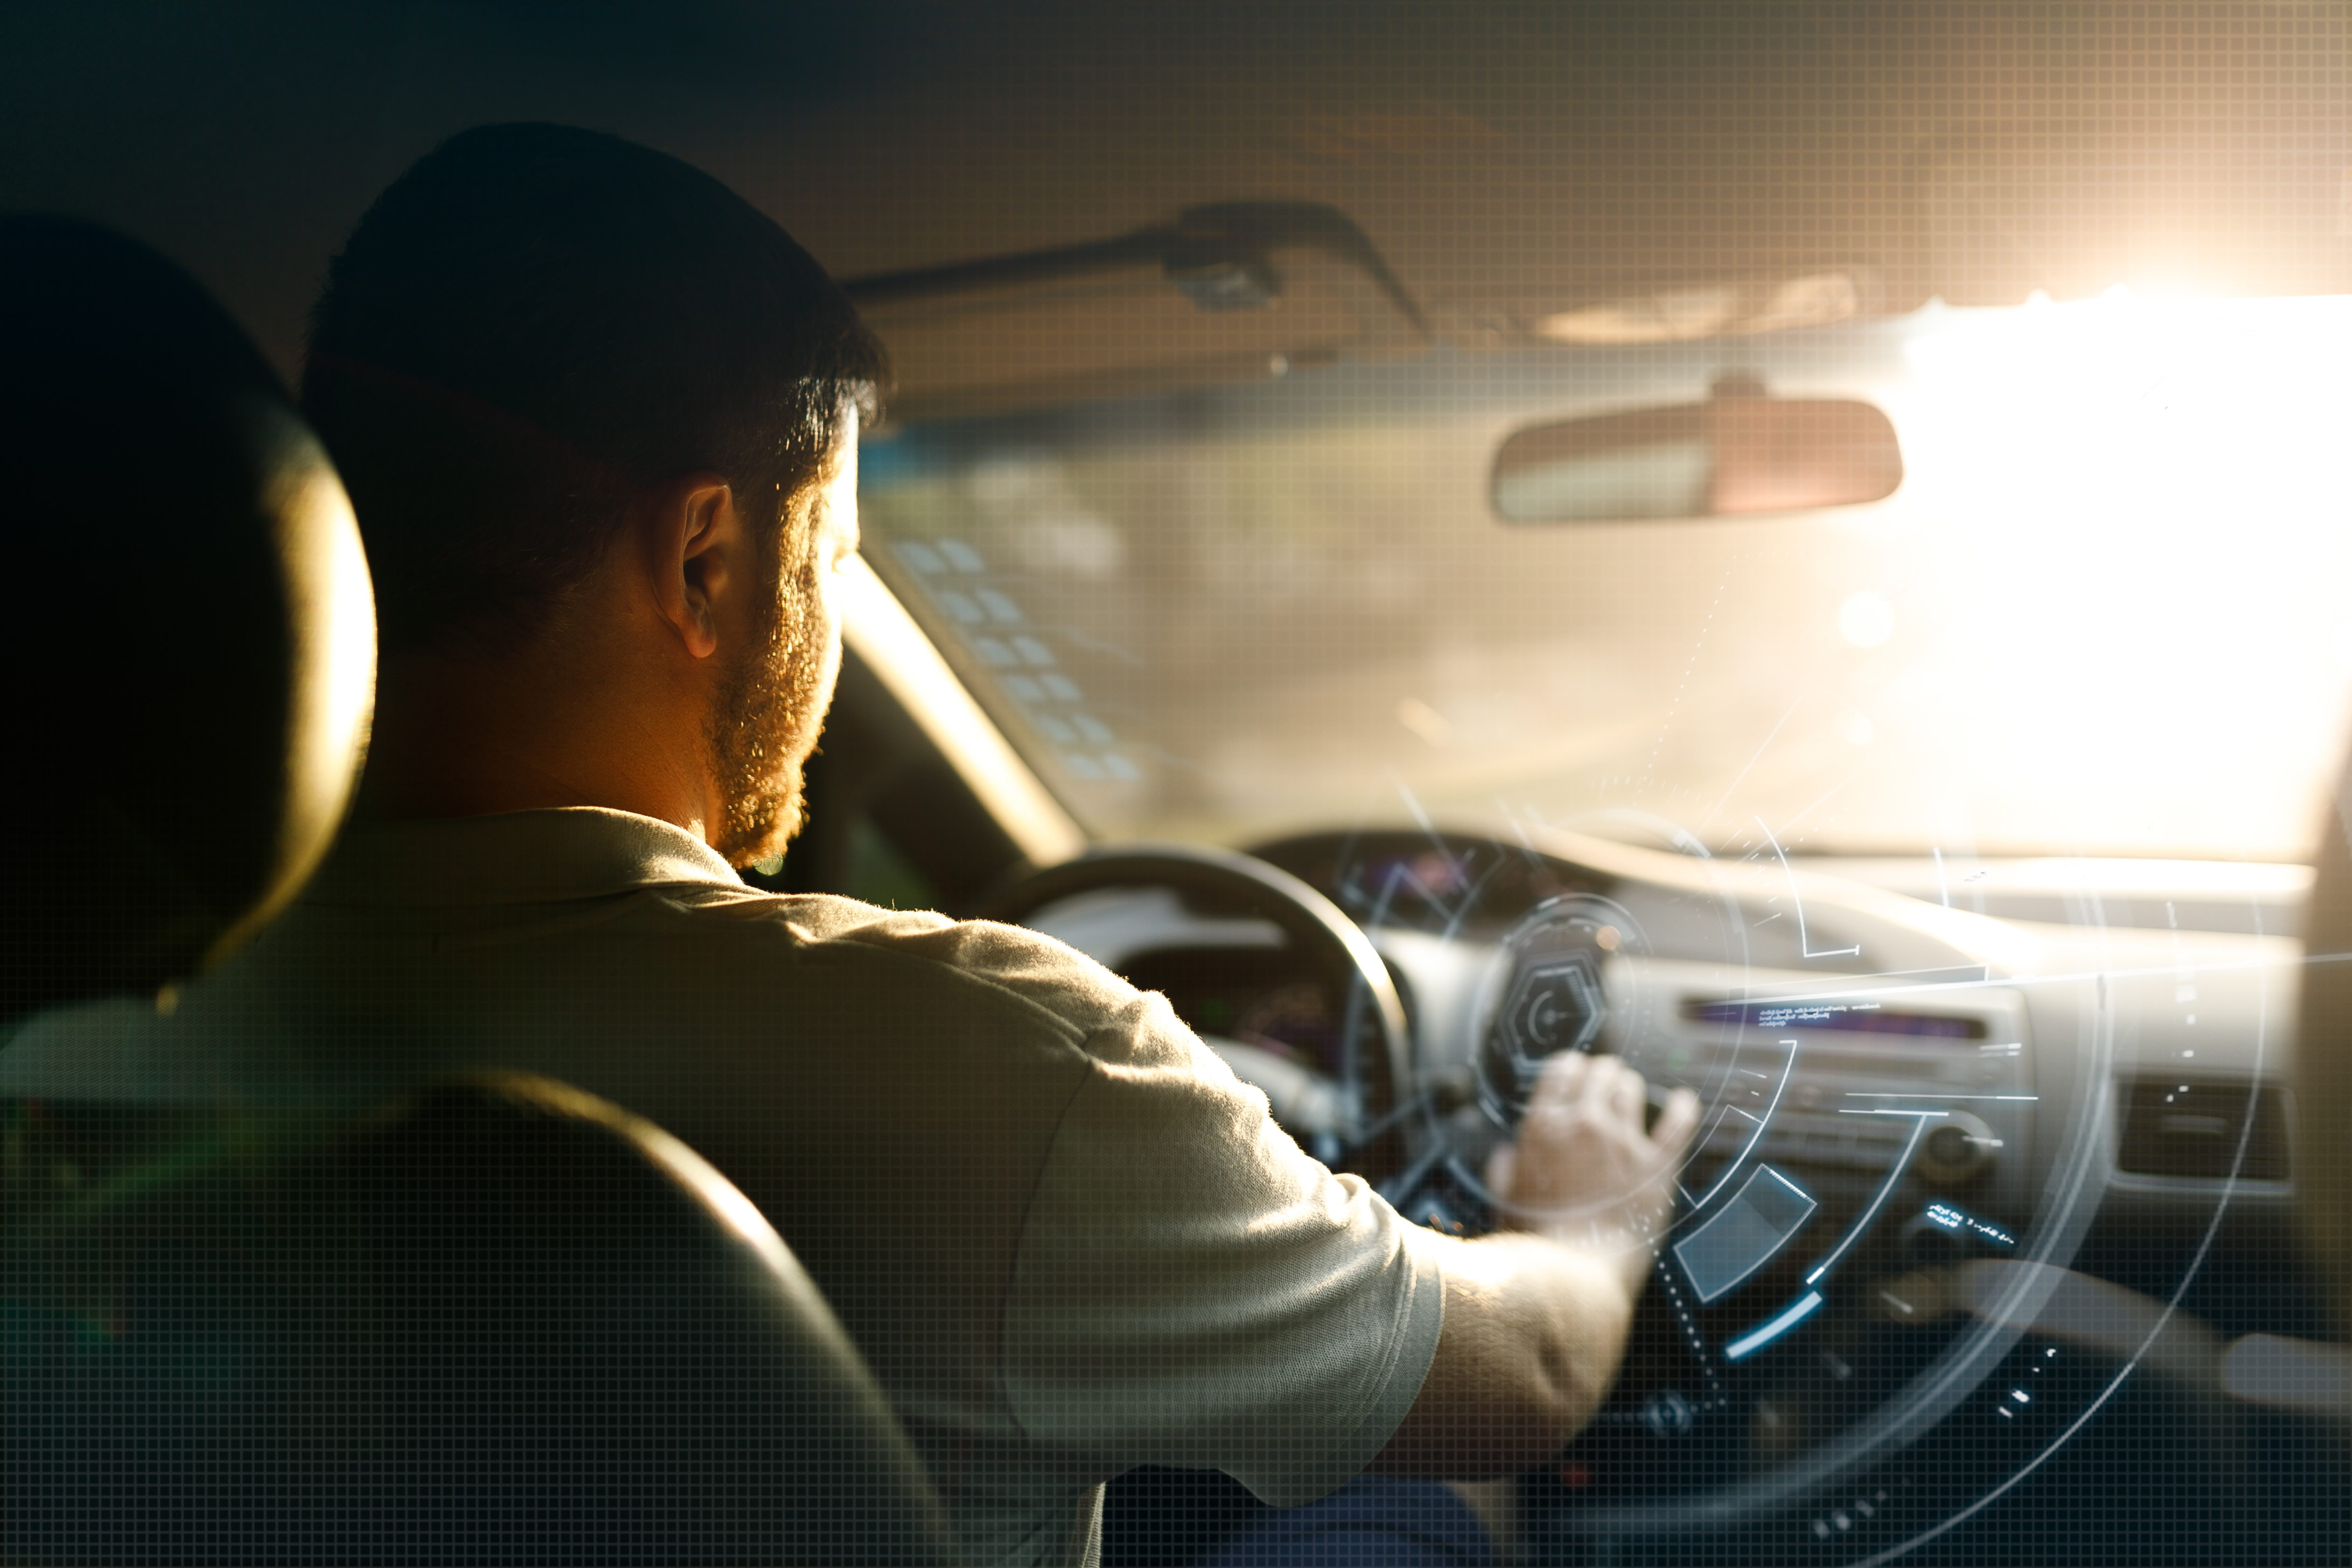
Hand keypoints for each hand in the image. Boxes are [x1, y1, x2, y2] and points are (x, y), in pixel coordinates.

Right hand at [1486, 1052, 1699, 1297]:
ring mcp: (1623, 1143)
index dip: (1569, 1067)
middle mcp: (1583, 1124)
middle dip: (1601, 1073)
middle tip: (1605, 1078)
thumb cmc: (1534, 1244)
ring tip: (1631, 1088)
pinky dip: (1683, 1107)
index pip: (1560, 1071)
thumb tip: (1503, 1154)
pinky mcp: (1657, 1166)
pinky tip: (1685, 1101)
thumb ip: (1502, 1170)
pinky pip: (1677, 1123)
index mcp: (1543, 1127)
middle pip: (1599, 1074)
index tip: (1574, 1070)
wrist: (1573, 1275)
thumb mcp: (1504, 1201)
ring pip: (1631, 1089)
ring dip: (1629, 1085)